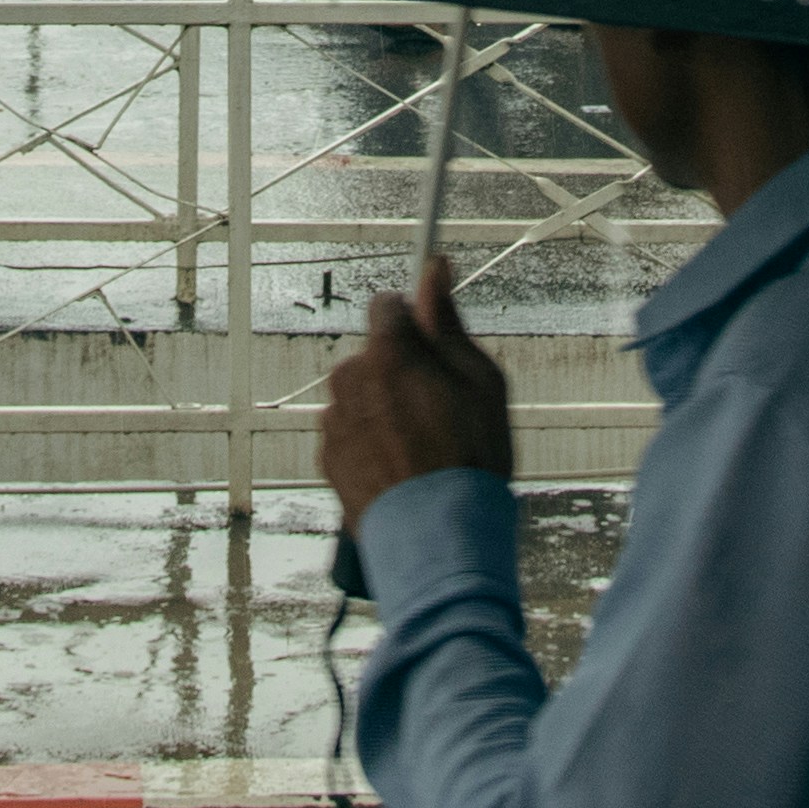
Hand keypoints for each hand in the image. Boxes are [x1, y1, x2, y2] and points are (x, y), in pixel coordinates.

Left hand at [318, 260, 511, 531]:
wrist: (439, 539)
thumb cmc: (470, 460)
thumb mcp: (480, 381)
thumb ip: (448, 323)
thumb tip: (435, 268)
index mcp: (388, 354)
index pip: (386, 306)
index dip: (413, 321)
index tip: (431, 341)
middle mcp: (350, 381)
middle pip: (373, 354)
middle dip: (398, 369)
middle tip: (438, 408)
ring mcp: (334, 422)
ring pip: (360, 395)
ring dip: (382, 407)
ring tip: (421, 447)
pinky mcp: (328, 459)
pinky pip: (349, 432)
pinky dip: (369, 442)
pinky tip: (401, 468)